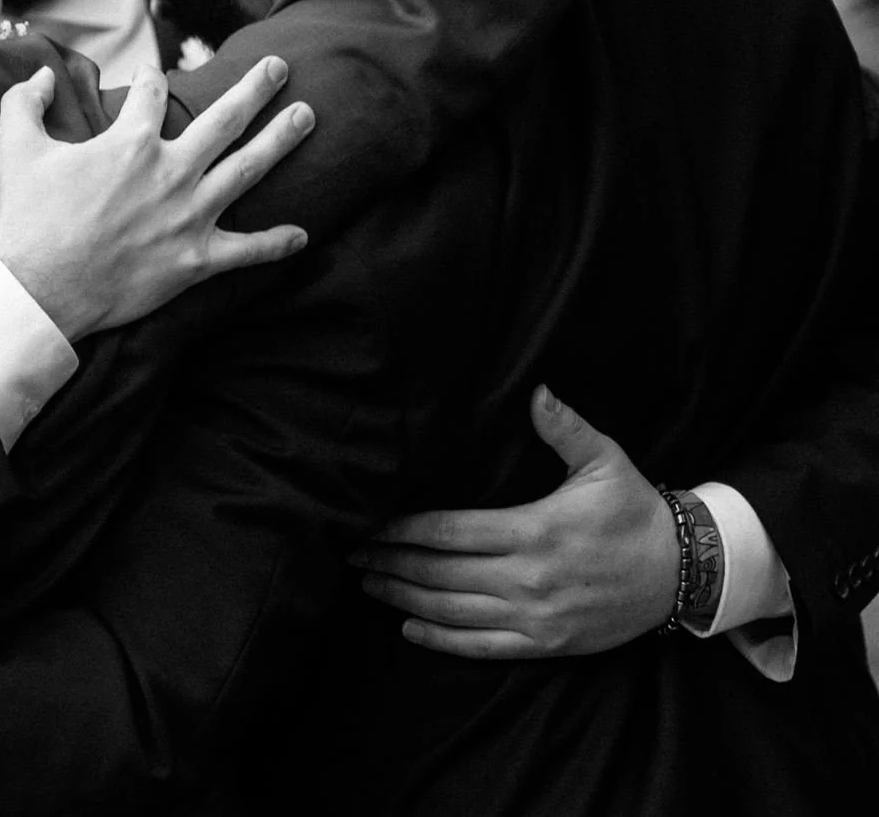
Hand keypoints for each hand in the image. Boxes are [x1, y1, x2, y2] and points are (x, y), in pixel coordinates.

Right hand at [0, 59, 312, 337]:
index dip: (153, 78)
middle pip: (225, 118)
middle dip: (256, 88)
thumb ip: (24, 102)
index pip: (154, 93)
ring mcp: (190, 216)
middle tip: (280, 67)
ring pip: (249, 168)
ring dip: (282, 139)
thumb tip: (39, 74)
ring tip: (306, 116)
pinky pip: (247, 251)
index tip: (156, 75)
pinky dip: (276, 244)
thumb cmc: (27, 219)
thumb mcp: (16, 149)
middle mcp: (171, 171)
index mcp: (131, 142)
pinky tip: (302, 235)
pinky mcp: (196, 260)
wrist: (40, 289)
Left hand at [350, 384, 677, 657]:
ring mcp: (537, 616)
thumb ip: (564, 428)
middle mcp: (530, 578)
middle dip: (390, 562)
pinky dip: (441, 640)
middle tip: (351, 552)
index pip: (449, 531)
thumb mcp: (605, 462)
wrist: (684, 572)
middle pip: (440, 573)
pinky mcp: (547, 642)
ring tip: (368, 583)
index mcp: (535, 531)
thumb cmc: (637, 512)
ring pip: (453, 611)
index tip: (370, 523)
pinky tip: (408, 627)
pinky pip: (484, 646)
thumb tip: (536, 390)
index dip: (402, 530)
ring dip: (404, 597)